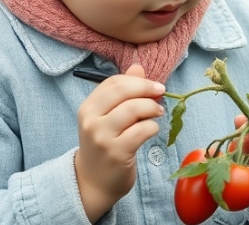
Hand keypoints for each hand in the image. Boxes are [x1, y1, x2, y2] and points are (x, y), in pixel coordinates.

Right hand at [74, 64, 164, 221]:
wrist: (94, 182)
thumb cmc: (105, 145)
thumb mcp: (108, 117)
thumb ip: (122, 92)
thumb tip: (138, 67)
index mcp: (88, 108)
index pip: (113, 82)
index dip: (137, 81)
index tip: (153, 85)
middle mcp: (91, 121)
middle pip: (123, 91)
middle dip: (147, 88)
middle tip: (161, 92)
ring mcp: (102, 137)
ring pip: (133, 109)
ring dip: (152, 107)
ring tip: (157, 112)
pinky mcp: (117, 152)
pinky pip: (142, 130)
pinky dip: (152, 127)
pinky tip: (152, 130)